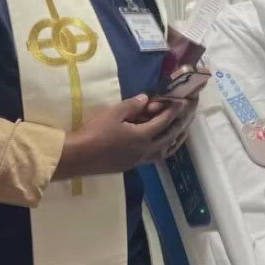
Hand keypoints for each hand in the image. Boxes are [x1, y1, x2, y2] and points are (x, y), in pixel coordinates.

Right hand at [55, 93, 191, 178]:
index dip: (173, 111)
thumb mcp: (113, 114)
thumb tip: (145, 99)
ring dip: (172, 143)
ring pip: (162, 153)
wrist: (77, 157)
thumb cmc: (94, 133)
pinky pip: (151, 158)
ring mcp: (137, 161)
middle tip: (186, 119)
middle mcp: (144, 151)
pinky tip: (155, 145)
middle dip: (179, 127)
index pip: (163, 122)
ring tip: (178, 136)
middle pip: (168, 139)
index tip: (182, 103)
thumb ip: (131, 106)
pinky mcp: (128, 166)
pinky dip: (159, 150)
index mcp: (142, 137)